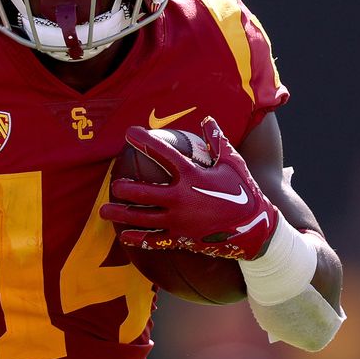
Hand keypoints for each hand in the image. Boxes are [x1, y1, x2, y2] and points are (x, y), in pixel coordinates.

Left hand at [100, 117, 278, 259]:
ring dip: (121, 214)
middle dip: (125, 188)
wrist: (255, 230)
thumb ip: (217, 141)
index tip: (129, 132)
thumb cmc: (244, 193)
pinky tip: (123, 236)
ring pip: (143, 217)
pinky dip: (138, 237)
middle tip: (114, 184)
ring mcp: (179, 220)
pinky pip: (154, 239)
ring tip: (104, 211)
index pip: (163, 153)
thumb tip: (207, 119)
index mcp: (192, 175)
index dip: (144, 141)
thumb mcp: (233, 164)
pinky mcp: (181, 238)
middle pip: (144, 191)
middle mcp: (181, 198)